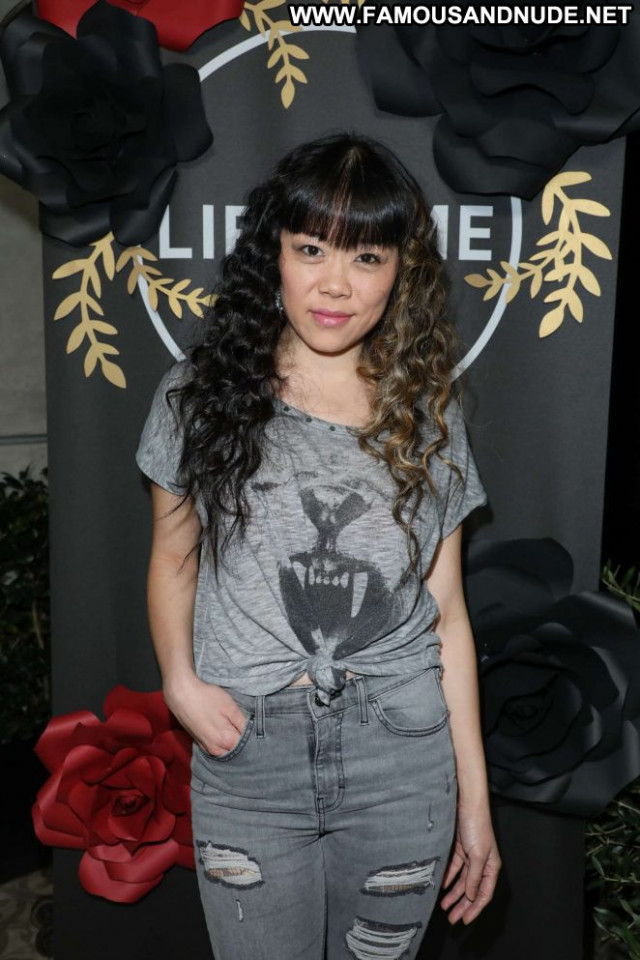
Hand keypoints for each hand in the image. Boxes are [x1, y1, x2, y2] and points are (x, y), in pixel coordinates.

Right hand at [163, 672, 248, 756]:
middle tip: (242, 724)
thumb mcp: (230, 707)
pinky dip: (222, 741)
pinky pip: (217, 747)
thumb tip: (253, 733)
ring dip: (232, 741)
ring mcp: (207, 748)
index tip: (253, 726)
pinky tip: (221, 728)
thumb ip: (243, 724)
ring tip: (231, 724)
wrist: (181, 695)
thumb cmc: (207, 698)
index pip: (248, 745)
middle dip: (242, 740)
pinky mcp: (200, 743)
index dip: (252, 735)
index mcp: (227, 741)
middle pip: (237, 750)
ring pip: (227, 749)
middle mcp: (216, 750)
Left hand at [440, 800, 500, 924]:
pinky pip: (454, 869)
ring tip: (444, 907)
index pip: (484, 894)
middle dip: (462, 905)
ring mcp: (471, 857)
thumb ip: (475, 877)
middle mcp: (482, 864)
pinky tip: (441, 886)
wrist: (468, 805)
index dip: (475, 909)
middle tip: (452, 919)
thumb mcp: (478, 855)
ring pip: (462, 882)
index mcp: (491, 867)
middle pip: (472, 890)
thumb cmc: (477, 827)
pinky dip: (448, 878)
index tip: (465, 921)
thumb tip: (472, 896)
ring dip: (454, 894)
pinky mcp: (460, 849)